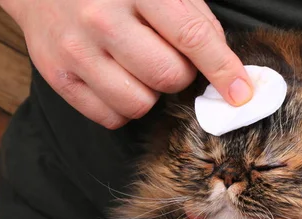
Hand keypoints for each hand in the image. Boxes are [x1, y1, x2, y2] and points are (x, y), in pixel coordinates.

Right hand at [0, 0, 252, 128]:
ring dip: (150, 94)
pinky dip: (123, 107)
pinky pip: (110, 117)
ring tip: (138, 69)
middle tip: (168, 58)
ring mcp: (76, 50)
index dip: (223, 70)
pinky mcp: (58, 76)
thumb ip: (193, 17)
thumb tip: (225, 67)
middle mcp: (102, 19)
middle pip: (168, 77)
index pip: (193, 37)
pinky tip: (118, 81)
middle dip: (180, 75)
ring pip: (139, 104)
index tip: (242, 93)